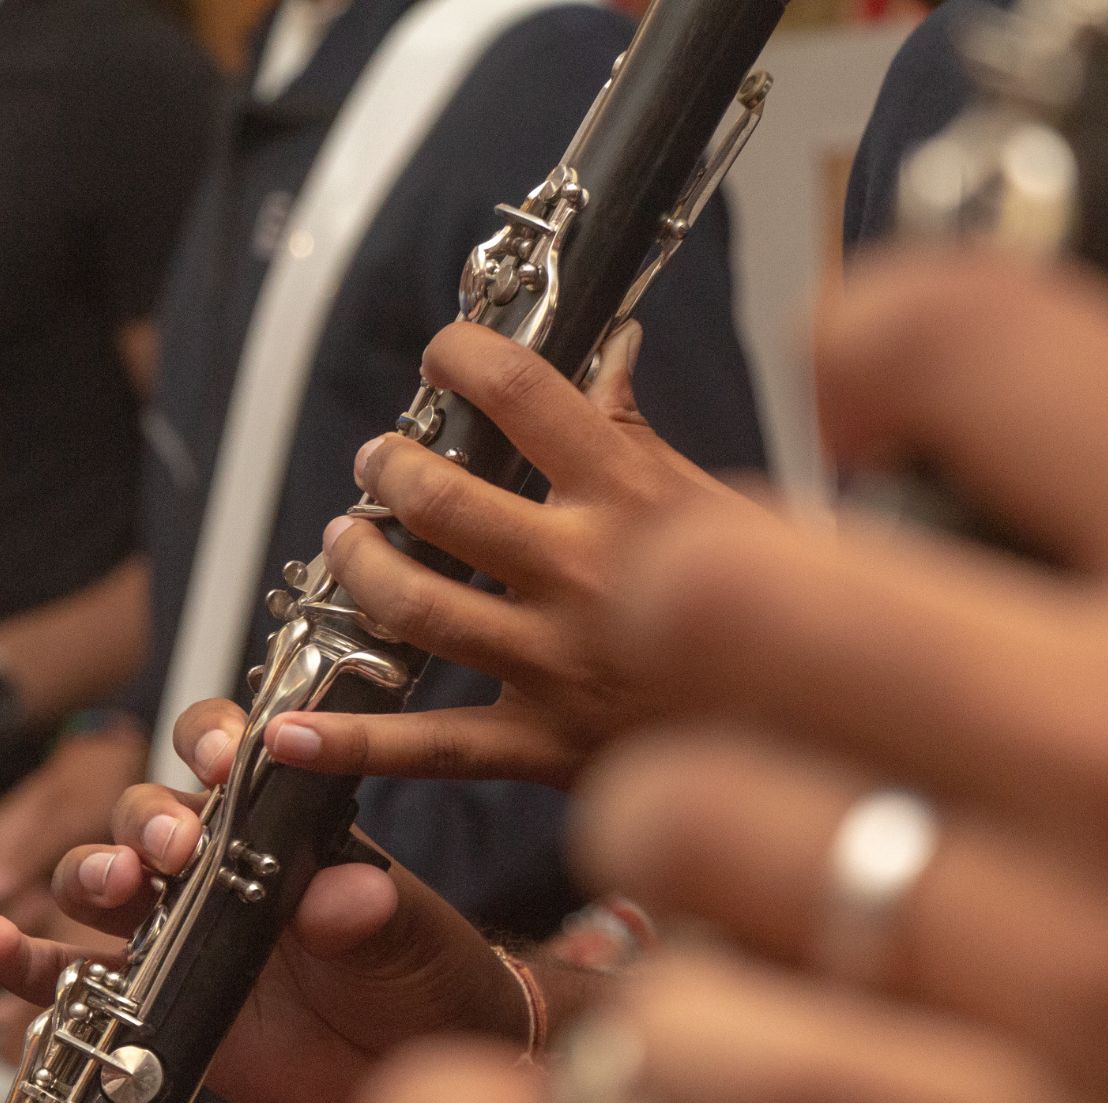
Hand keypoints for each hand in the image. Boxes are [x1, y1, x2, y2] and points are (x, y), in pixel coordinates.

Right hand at [0, 715, 532, 1102]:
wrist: (414, 1079)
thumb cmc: (425, 984)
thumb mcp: (413, 937)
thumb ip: (373, 913)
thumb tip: (343, 894)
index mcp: (284, 828)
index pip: (232, 758)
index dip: (212, 743)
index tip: (219, 757)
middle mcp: (219, 868)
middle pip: (148, 814)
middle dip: (148, 821)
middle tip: (174, 848)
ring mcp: (178, 933)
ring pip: (102, 883)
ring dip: (91, 875)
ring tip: (110, 890)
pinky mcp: (150, 1002)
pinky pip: (73, 978)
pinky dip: (29, 964)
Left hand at [252, 320, 749, 787]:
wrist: (823, 738)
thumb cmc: (784, 613)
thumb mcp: (728, 504)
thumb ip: (642, 435)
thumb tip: (610, 352)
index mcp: (635, 498)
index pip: (526, 395)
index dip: (464, 359)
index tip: (443, 355)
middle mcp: (586, 574)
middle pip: (444, 503)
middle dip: (389, 470)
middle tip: (376, 462)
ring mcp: (556, 662)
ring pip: (418, 608)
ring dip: (362, 567)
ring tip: (347, 540)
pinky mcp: (542, 744)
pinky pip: (430, 745)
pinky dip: (349, 743)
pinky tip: (284, 732)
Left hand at [565, 251, 1107, 1102]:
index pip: (962, 337)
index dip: (872, 345)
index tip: (862, 406)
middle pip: (721, 594)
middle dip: (680, 599)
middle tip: (716, 635)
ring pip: (683, 823)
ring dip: (666, 813)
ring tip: (724, 826)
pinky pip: (729, 1070)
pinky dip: (693, 1030)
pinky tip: (747, 1005)